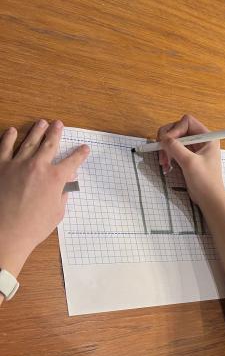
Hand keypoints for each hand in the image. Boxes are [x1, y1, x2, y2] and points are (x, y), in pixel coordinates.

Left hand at [0, 119, 88, 276]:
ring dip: (36, 131)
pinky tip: (12, 131)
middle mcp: (38, 166)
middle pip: (50, 144)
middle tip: (59, 124)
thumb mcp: (56, 213)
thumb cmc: (33, 227)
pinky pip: (5, 147)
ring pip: (29, 141)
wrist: (6, 232)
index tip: (84, 149)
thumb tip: (66, 184)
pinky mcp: (0, 166)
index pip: (72, 162)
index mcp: (55, 179)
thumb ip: (62, 195)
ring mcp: (17, 164)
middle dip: (56, 133)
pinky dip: (9, 137)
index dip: (80, 154)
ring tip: (41, 123)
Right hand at [157, 114, 224, 208]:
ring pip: (174, 140)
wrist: (209, 200)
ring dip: (165, 149)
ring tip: (164, 163)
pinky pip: (174, 150)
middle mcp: (200, 140)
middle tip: (162, 153)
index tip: (167, 143)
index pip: (186, 122)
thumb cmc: (206, 182)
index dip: (174, 130)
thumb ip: (176, 148)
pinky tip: (166, 166)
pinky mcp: (187, 158)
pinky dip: (168, 156)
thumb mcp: (190, 163)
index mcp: (207, 137)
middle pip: (178, 129)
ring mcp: (193, 149)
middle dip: (167, 140)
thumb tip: (163, 138)